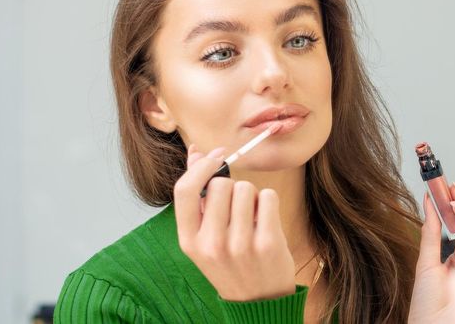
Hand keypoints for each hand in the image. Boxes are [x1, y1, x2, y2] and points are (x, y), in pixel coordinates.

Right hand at [173, 145, 294, 300]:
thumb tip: (196, 152)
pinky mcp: (267, 243)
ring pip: (247, 188)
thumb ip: (199, 195)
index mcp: (189, 241)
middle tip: (238, 208)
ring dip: (252, 196)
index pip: (184, 190)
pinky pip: (268, 196)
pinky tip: (266, 221)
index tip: (216, 156)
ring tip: (252, 219)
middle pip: (222, 184)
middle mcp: (211, 244)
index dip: (201, 166)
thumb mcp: (205, 236)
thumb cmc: (231, 263)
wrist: (258, 303)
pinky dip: (269, 202)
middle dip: (233, 187)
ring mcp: (240, 245)